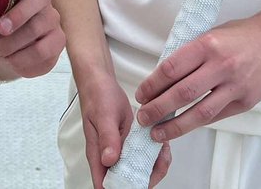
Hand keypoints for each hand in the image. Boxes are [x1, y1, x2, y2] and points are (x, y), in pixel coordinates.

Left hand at [0, 0, 64, 77]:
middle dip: (20, 13)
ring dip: (16, 42)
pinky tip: (11, 60)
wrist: (4, 54)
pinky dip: (24, 58)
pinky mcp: (57, 42)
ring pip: (40, 26)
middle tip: (0, 28)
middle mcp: (42, 0)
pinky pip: (44, 49)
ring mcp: (52, 20)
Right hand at [77, 72, 170, 187]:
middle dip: (146, 176)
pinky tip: (161, 143)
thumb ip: (107, 137)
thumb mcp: (104, 115)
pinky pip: (142, 155)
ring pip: (138, 169)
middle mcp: (109, 156)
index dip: (123, 188)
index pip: (106, 184)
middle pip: (127, 180)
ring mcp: (120, 150)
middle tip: (160, 160)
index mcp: (98, 155)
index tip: (140, 181)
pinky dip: (154, 153)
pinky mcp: (129, 143)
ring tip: (163, 150)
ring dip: (153, 164)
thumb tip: (109, 160)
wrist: (101, 82)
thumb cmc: (98, 97)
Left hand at [132, 15, 260, 142]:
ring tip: (157, 133)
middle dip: (158, 108)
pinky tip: (183, 127)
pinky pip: (217, 116)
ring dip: (175, 125)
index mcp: (208, 44)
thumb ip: (191, 53)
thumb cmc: (241, 34)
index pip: (172, 68)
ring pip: (200, 112)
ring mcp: (235, 85)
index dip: (152, 84)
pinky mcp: (246, 101)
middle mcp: (221, 65)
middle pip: (182, 93)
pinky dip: (198, 123)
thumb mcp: (211, 33)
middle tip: (142, 118)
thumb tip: (164, 75)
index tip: (141, 94)